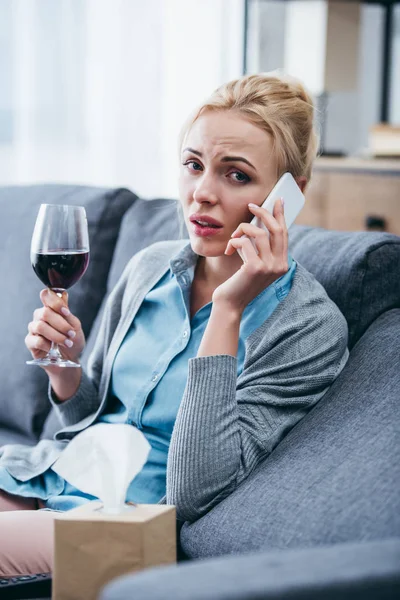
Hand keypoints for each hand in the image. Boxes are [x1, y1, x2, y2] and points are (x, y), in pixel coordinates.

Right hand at [25, 289, 85, 368]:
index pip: (46, 296)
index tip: (66, 312)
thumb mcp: (75, 325)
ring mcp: (34, 329)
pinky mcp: (30, 342)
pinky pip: (35, 340)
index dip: (55, 302)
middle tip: (71, 334)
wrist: (71, 359)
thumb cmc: (73, 340)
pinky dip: (47, 345)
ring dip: (56, 335)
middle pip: (44, 312)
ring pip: (40, 326)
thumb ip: (67, 312)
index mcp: (51, 309)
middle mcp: (40, 317)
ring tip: (67, 343)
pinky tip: (53, 349)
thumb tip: (63, 294)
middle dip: (60, 324)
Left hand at [213, 199, 288, 314]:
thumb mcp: (255, 264)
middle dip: (263, 213)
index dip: (281, 215)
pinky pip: (244, 242)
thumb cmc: (239, 282)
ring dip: (242, 229)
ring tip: (233, 237)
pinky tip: (229, 249)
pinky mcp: (255, 268)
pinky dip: (234, 241)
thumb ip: (261, 248)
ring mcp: (269, 267)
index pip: (284, 234)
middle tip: (251, 206)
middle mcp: (279, 265)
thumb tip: (259, 223)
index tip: (277, 200)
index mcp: (282, 264)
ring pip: (259, 233)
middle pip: (276, 229)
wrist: (230, 304)